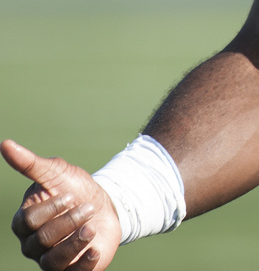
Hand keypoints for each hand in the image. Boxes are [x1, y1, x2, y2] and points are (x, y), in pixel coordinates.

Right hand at [2, 140, 121, 269]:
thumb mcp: (56, 172)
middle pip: (41, 240)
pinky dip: (83, 264)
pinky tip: (95, 250)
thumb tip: (5, 144)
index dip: (51, 208)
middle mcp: (33, 245)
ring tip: (92, 226)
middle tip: (87, 207)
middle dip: (68, 221)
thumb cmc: (75, 187)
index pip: (28, 221)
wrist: (105, 204)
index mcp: (25, 222)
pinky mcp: (71, 270)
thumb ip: (30, 163)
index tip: (71, 194)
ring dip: (76, 241)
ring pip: (53, 261)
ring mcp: (51, 260)